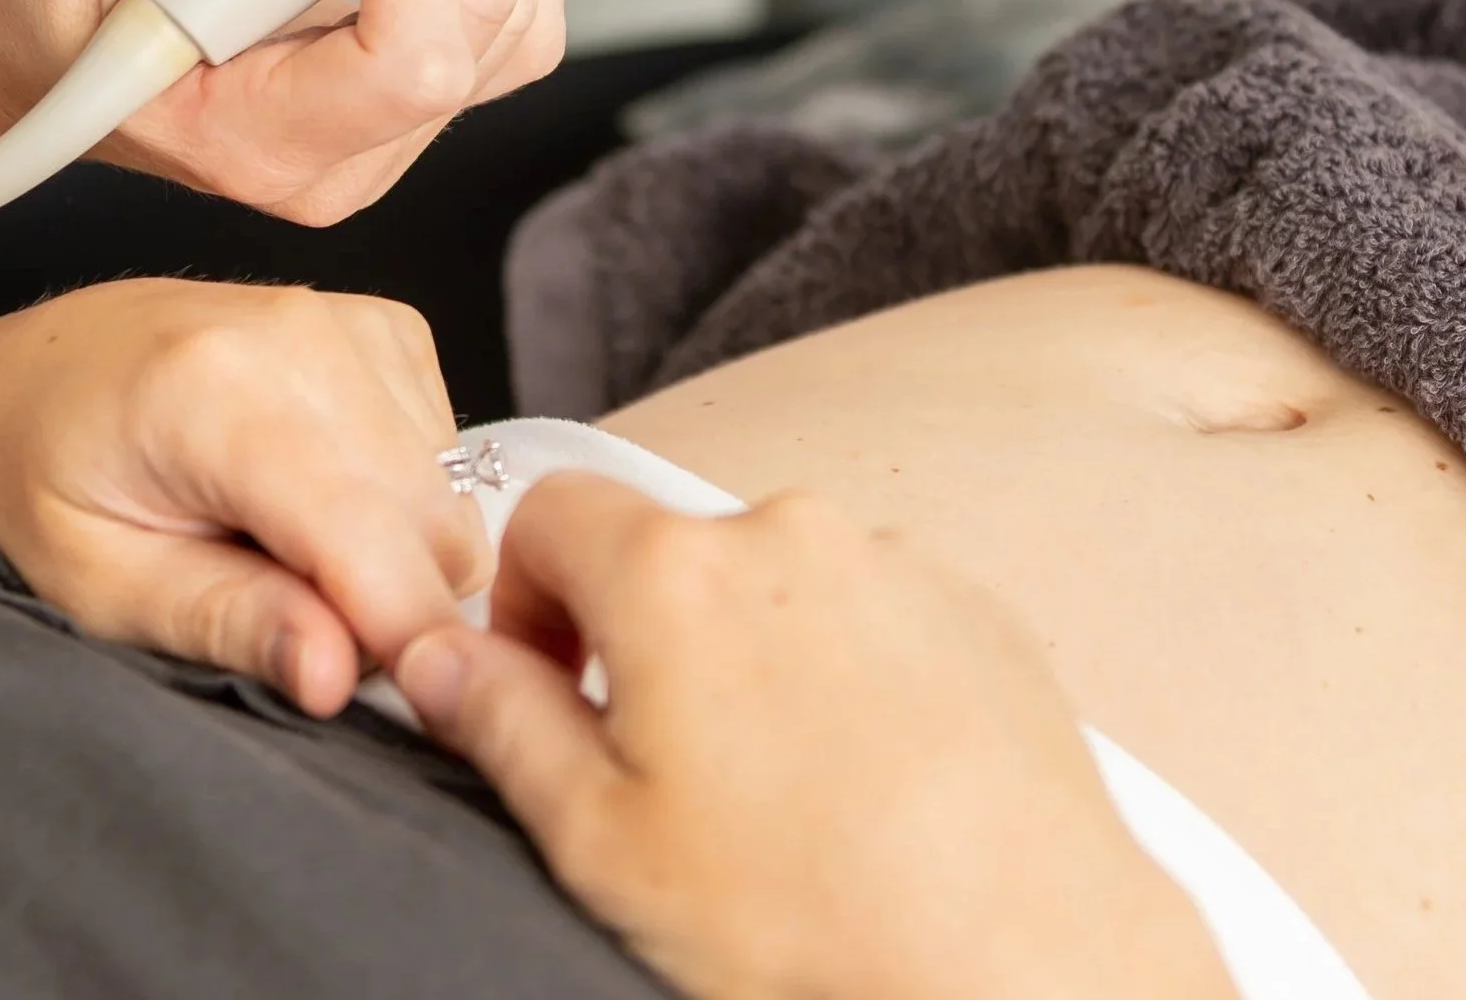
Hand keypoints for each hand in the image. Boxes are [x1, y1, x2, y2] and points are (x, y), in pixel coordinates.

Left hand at [0, 279, 490, 714]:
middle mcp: (298, 332)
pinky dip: (395, 499)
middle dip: (389, 604)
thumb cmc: (32, 486)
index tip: (377, 702)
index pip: (375, 540)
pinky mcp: (376, 325)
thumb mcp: (99, 587)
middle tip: (287, 625)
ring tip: (280, 553)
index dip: (400, 643)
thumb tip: (341, 674)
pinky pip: (442, 449)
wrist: (10, 386)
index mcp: (217, 391)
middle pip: (434, 521)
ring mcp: (343, 316)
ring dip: (393, 552)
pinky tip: (307, 501)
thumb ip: (227, 623)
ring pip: (448, 493)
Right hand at [394, 478, 1238, 999]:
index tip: (545, 682)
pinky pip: (873, 612)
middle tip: (664, 770)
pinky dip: (847, 673)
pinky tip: (864, 784)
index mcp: (676, 574)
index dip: (521, 599)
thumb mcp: (603, 842)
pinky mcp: (979, 611)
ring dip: (751, 656)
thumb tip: (437, 660)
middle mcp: (790, 534)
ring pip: (775, 584)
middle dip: (642, 639)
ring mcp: (897, 565)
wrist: (1027, 969)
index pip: (548, 510)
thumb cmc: (816, 922)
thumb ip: (500, 722)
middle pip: (668, 550)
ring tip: (781, 793)